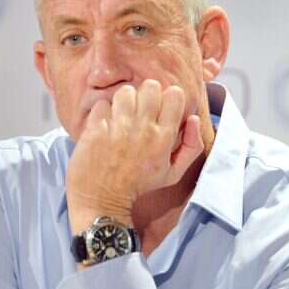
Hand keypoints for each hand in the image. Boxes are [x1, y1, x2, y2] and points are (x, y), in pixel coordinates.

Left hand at [65, 79, 203, 232]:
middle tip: (140, 111)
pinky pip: (102, 104)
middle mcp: (143, 129)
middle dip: (146, 95)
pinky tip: (105, 126)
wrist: (102, 201)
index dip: (168, 98)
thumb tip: (193, 118)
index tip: (160, 110)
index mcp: (164, 138)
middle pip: (150, 86)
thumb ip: (191, 146)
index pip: (174, 94)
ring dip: (124, 102)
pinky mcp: (96, 129)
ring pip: (125, 91)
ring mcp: (118, 128)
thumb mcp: (173, 173)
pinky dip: (103, 113)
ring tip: (121, 117)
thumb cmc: (138, 186)